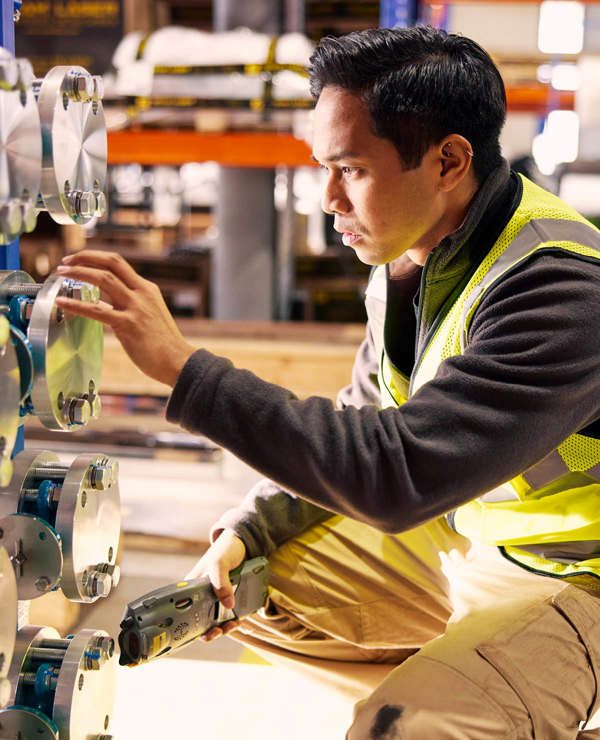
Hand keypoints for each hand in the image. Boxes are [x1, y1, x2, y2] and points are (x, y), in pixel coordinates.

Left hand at [55, 250, 195, 386]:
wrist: (178, 361)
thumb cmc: (163, 344)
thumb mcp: (148, 315)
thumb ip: (127, 306)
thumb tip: (104, 304)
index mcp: (146, 289)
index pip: (118, 263)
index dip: (95, 257)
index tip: (79, 260)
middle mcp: (142, 293)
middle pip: (111, 263)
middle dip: (85, 257)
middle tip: (66, 262)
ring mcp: (136, 307)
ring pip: (104, 279)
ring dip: (79, 272)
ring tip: (61, 273)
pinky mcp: (128, 324)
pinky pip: (96, 310)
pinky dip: (76, 304)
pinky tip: (63, 303)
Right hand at [186, 528, 247, 642]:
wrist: (243, 543)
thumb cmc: (225, 549)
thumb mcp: (219, 562)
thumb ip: (220, 581)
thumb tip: (228, 605)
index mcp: (192, 586)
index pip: (184, 609)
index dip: (188, 624)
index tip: (196, 632)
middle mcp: (202, 595)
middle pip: (200, 619)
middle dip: (207, 631)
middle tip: (215, 633)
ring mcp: (216, 598)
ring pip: (215, 620)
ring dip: (222, 628)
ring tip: (230, 626)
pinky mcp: (229, 599)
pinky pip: (229, 615)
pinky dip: (232, 621)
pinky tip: (238, 621)